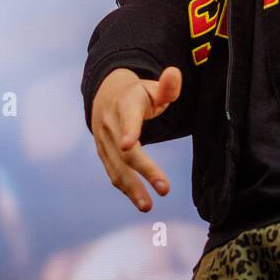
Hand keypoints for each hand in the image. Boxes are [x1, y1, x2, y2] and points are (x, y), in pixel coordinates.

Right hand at [90, 66, 181, 211]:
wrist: (105, 96)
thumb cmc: (137, 94)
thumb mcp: (152, 87)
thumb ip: (167, 86)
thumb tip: (175, 72)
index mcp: (125, 105)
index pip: (128, 118)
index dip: (129, 130)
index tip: (130, 145)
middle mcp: (111, 125)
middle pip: (126, 151)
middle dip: (145, 170)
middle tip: (165, 189)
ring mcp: (105, 141)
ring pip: (117, 167)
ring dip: (132, 188)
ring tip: (148, 206)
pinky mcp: (104, 154)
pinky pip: (113, 173)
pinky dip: (125, 188)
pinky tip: (141, 200)